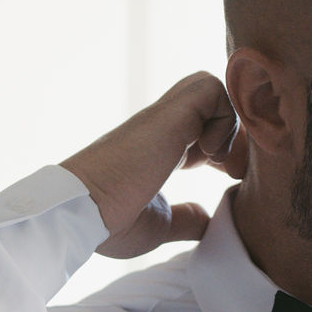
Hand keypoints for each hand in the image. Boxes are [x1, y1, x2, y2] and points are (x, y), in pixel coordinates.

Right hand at [60, 73, 247, 259]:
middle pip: (208, 97)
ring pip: (210, 85)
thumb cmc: (108, 224)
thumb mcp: (157, 227)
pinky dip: (224, 119)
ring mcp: (163, 119)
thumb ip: (183, 220)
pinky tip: (210, 154)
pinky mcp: (168, 118)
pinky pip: (212, 90)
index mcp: (158, 148)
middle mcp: (161, 128)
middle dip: (232, 128)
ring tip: (218, 159)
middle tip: (229, 168)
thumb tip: (204, 219)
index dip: (223, 145)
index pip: (200, 124)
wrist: (79, 214)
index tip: (224, 178)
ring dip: (229, 121)